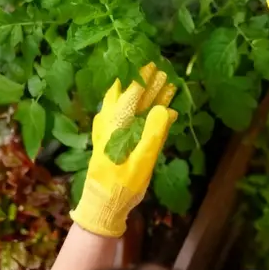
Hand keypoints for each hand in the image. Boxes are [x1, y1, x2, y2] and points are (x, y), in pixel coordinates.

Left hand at [71, 63, 176, 237]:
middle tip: (159, 68)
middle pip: (126, 94)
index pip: (130, 93)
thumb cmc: (121, 185)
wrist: (103, 206)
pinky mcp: (114, 141)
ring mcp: (111, 132)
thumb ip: (153, 134)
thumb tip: (163, 109)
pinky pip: (130, 118)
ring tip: (165, 84)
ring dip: (147, 95)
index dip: (143, 78)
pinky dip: (145, 111)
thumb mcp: (141, 162)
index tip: (155, 63)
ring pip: (130, 106)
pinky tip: (163, 111)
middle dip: (143, 81)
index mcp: (115, 125)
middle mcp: (110, 124)